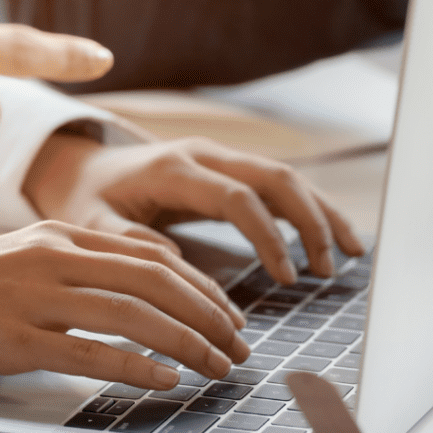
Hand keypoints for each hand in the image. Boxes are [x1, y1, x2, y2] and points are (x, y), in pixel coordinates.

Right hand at [0, 220, 248, 384]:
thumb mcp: (20, 261)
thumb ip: (75, 269)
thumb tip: (138, 297)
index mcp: (58, 233)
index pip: (153, 256)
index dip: (202, 287)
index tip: (230, 315)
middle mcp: (54, 256)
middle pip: (157, 282)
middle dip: (210, 316)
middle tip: (240, 347)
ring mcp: (33, 296)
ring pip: (135, 314)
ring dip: (189, 343)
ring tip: (220, 367)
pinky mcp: (13, 338)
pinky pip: (92, 352)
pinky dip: (139, 367)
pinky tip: (169, 381)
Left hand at [23, 134, 362, 284]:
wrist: (82, 167)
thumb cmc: (87, 201)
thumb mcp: (93, 225)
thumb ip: (130, 243)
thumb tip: (183, 269)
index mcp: (173, 169)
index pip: (237, 197)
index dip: (268, 236)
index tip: (287, 278)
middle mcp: (204, 154)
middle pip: (275, 178)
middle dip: (310, 222)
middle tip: (327, 269)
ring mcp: (220, 156)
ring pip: (285, 177)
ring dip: (320, 213)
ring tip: (349, 254)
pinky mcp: (228, 167)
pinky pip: (278, 183)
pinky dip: (309, 208)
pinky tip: (332, 236)